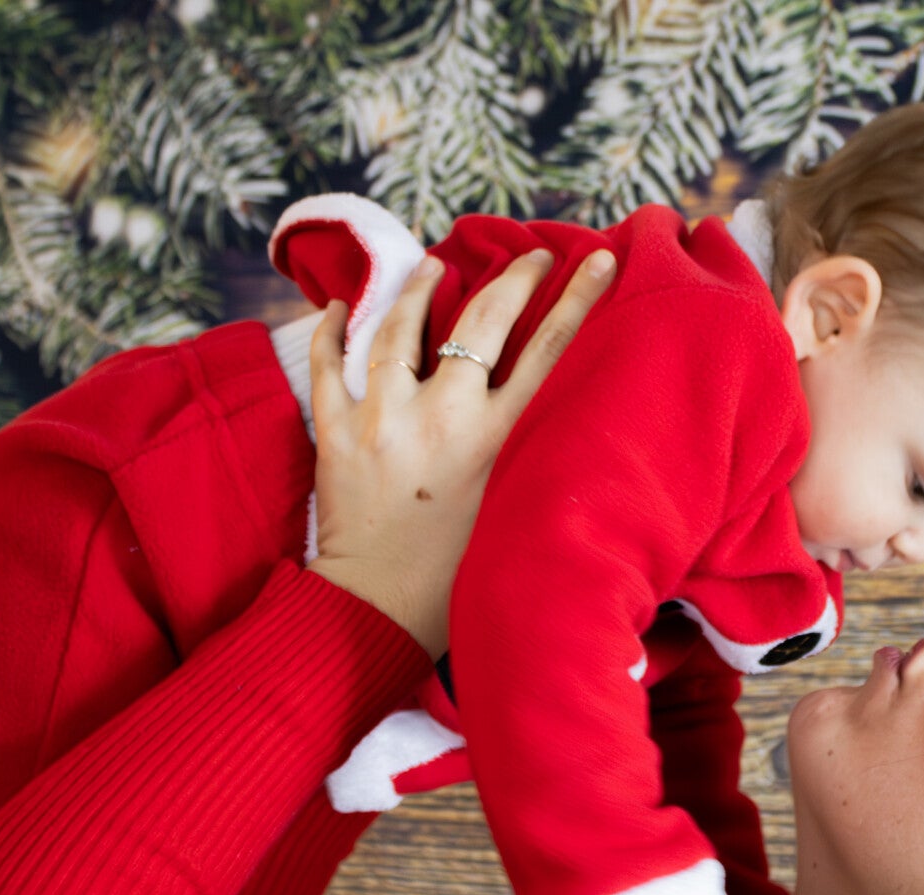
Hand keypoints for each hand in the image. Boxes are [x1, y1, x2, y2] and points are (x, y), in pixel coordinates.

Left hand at [305, 247, 616, 658]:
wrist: (380, 612)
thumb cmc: (459, 577)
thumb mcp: (514, 506)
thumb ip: (527, 453)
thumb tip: (551, 407)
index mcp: (500, 440)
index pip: (550, 348)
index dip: (577, 296)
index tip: (594, 258)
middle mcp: (445, 418)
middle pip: (485, 321)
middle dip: (515, 277)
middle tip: (531, 255)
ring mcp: (385, 419)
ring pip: (401, 328)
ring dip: (420, 288)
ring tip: (434, 266)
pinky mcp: (336, 432)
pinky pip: (329, 364)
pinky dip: (333, 329)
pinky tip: (341, 306)